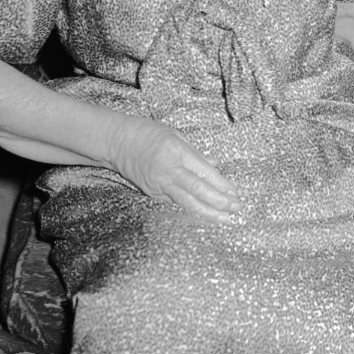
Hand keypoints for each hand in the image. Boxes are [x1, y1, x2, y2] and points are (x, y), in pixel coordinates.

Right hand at [109, 115, 241, 222]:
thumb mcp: (176, 135)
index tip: (235, 194)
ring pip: (187, 202)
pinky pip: (175, 202)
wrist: (116, 142)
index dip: (221, 185)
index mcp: (177, 152)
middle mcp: (169, 170)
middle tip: (237, 209)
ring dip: (208, 212)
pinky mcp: (152, 193)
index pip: (204, 173)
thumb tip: (215, 166)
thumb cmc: (147, 133)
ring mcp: (159, 184)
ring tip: (225, 219)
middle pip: (198, 190)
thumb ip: (196, 154)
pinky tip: (205, 215)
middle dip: (219, 202)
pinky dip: (192, 209)